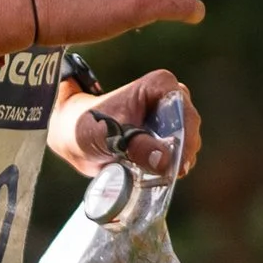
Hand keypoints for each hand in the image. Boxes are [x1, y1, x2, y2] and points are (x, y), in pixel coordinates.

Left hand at [49, 68, 201, 180]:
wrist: (73, 137)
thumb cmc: (86, 126)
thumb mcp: (109, 136)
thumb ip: (137, 146)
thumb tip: (166, 161)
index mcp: (160, 86)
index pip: (185, 113)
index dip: (185, 140)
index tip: (179, 165)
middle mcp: (171, 99)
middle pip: (189, 131)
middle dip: (180, 154)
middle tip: (167, 175)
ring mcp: (170, 119)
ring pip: (185, 146)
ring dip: (173, 164)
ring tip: (155, 176)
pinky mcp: (166, 137)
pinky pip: (177, 156)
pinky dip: (168, 168)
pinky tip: (154, 176)